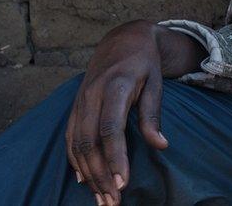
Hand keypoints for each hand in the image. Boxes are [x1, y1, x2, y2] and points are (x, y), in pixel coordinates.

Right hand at [66, 20, 205, 204]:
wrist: (122, 40)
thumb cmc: (143, 64)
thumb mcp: (156, 83)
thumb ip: (154, 114)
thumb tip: (161, 145)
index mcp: (115, 86)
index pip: (111, 127)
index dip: (115, 157)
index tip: (123, 182)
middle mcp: (92, 95)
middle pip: (89, 141)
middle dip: (99, 174)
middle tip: (112, 201)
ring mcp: (80, 101)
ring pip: (76, 143)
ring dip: (88, 174)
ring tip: (102, 198)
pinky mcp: (75, 106)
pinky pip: (70, 137)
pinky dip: (75, 161)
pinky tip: (83, 180)